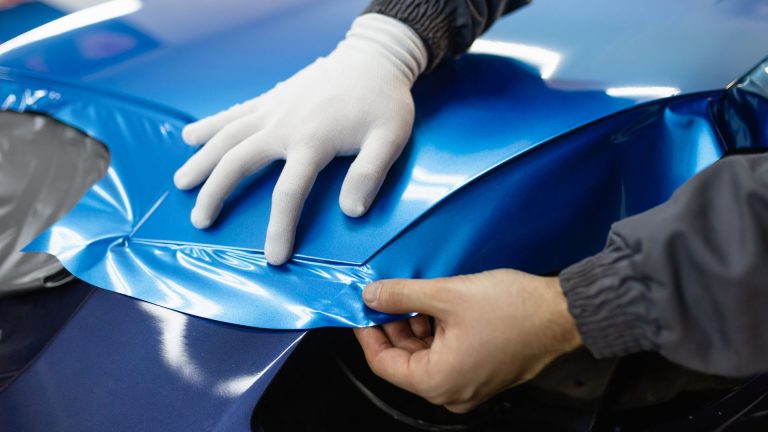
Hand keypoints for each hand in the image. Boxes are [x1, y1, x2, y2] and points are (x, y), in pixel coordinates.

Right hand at [173, 14, 426, 264]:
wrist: (373, 58)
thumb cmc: (384, 102)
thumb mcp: (390, 138)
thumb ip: (370, 174)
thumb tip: (352, 212)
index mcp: (314, 141)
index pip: (289, 192)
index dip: (279, 228)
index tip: (273, 258)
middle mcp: (284, 125)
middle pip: (239, 162)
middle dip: (216, 193)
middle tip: (201, 221)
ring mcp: (274, 109)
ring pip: (227, 136)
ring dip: (202, 161)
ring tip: (181, 185)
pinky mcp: (271, 98)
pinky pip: (234, 113)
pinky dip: (210, 125)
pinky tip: (189, 137)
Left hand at [354, 269, 581, 412]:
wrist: (563, 314)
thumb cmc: (513, 309)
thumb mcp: (446, 294)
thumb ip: (402, 295)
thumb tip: (371, 296)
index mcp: (438, 382)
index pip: (383, 362)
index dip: (368, 332)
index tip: (362, 308)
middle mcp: (451, 393)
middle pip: (404, 360)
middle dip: (394, 325)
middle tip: (389, 295)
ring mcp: (469, 387)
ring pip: (426, 356)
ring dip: (417, 326)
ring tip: (419, 296)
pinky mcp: (482, 375)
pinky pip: (446, 356)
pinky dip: (437, 333)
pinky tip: (439, 307)